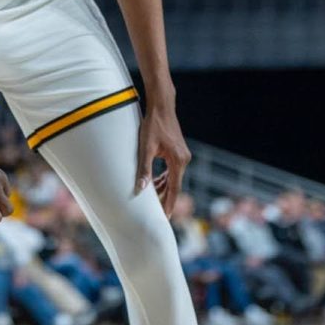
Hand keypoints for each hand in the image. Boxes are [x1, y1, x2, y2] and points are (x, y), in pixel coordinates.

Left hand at [135, 100, 190, 216]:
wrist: (161, 107)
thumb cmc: (153, 125)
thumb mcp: (146, 147)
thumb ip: (144, 169)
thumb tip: (140, 188)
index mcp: (178, 160)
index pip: (174, 188)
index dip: (169, 203)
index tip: (165, 217)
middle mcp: (184, 159)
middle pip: (175, 185)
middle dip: (166, 198)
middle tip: (158, 214)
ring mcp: (182, 155)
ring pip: (174, 178)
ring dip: (164, 187)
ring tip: (153, 199)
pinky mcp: (178, 152)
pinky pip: (173, 170)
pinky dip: (165, 178)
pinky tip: (157, 182)